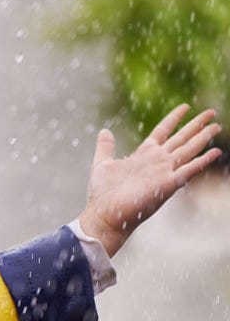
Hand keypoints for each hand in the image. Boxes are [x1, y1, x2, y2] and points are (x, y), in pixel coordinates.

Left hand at [79, 104, 221, 256]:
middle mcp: (156, 161)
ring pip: (188, 150)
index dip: (173, 118)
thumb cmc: (103, 193)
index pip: (162, 131)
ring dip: (203, 138)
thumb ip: (106, 147)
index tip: (186, 106)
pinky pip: (189, 170)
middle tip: (212, 111)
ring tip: (217, 125)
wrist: (105, 214)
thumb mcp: (102, 164)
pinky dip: (202, 161)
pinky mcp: (167, 184)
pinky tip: (216, 152)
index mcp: (143, 154)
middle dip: (196, 125)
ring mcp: (163, 172)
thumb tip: (104, 131)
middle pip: (181, 138)